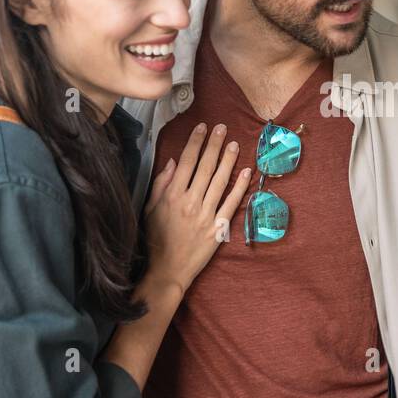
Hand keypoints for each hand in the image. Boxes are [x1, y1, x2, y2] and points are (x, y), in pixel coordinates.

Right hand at [143, 122, 253, 297]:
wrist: (168, 269)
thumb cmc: (156, 239)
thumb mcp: (150, 209)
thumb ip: (161, 184)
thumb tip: (172, 162)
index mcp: (172, 196)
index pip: (186, 162)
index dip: (196, 143)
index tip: (203, 128)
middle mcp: (190, 202)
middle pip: (205, 167)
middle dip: (214, 145)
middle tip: (222, 128)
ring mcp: (206, 215)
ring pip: (220, 181)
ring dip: (228, 160)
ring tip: (234, 144)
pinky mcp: (218, 227)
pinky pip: (232, 203)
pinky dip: (240, 187)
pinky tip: (246, 172)